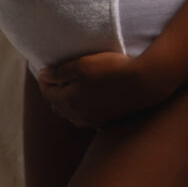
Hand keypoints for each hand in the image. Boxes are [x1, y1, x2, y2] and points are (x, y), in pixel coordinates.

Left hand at [37, 50, 173, 129]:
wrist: (145, 82)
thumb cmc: (112, 69)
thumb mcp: (83, 64)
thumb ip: (60, 72)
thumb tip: (42, 75)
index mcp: (69, 101)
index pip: (48, 94)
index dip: (44, 81)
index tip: (45, 71)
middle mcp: (79, 115)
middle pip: (58, 107)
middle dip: (54, 94)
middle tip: (56, 79)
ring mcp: (94, 121)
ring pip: (73, 115)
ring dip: (68, 103)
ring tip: (71, 89)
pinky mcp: (108, 121)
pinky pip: (87, 118)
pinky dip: (83, 109)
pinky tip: (90, 99)